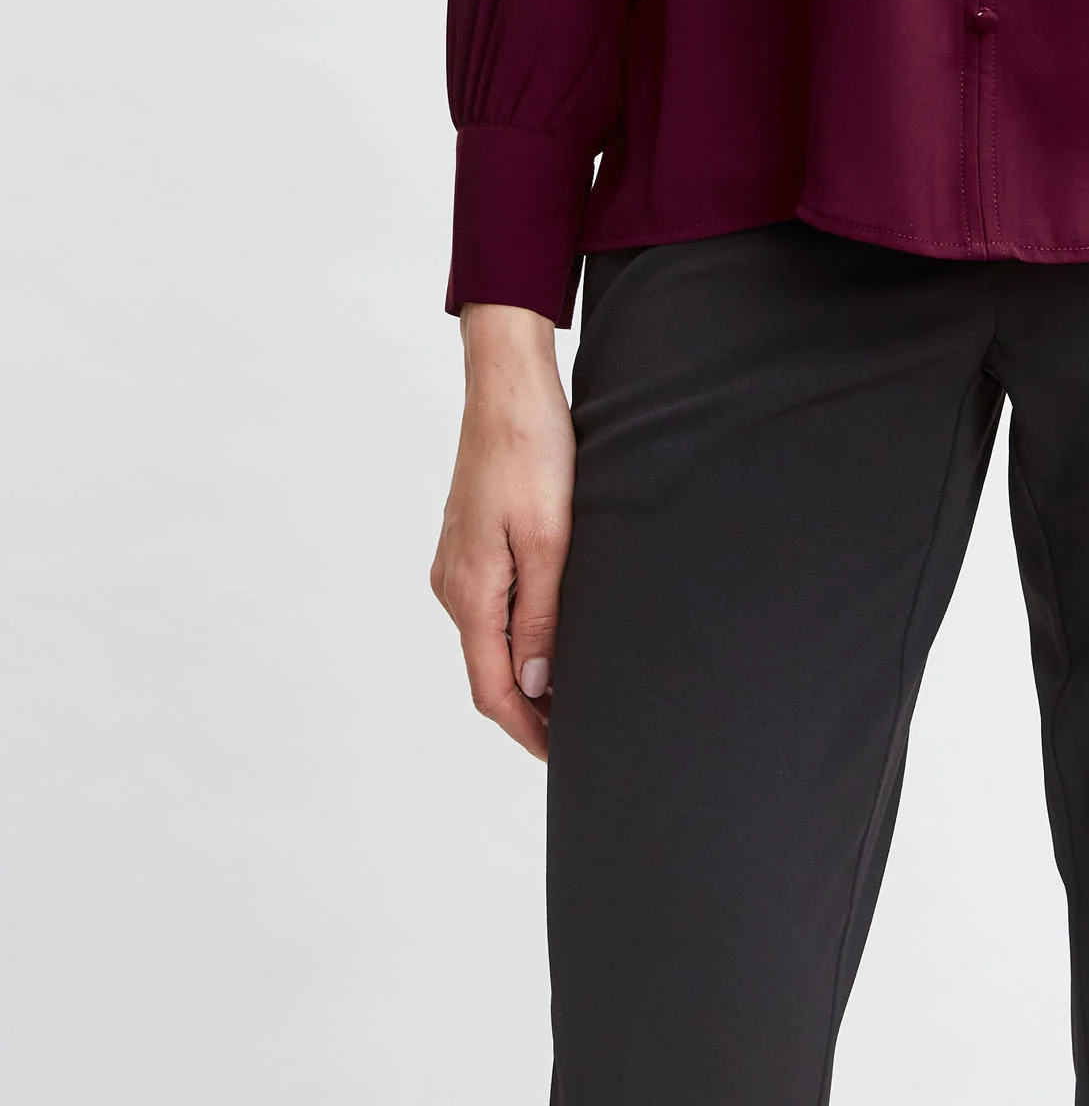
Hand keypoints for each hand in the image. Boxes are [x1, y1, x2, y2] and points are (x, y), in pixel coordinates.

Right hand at [429, 303, 574, 760]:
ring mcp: (459, 562)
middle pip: (488, 669)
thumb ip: (540, 615)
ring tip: (576, 686)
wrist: (508, 387)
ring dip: (527, 667)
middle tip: (580, 728)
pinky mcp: (472, 541)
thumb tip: (535, 684)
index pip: (493, 688)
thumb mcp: (548, 539)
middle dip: (530, 706)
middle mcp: (454, 584)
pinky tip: (554, 628)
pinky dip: (521, 630)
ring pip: (492, 637)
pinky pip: (493, 604)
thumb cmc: (531, 451)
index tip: (563, 756)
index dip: (527, 729)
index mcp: (470, 591)